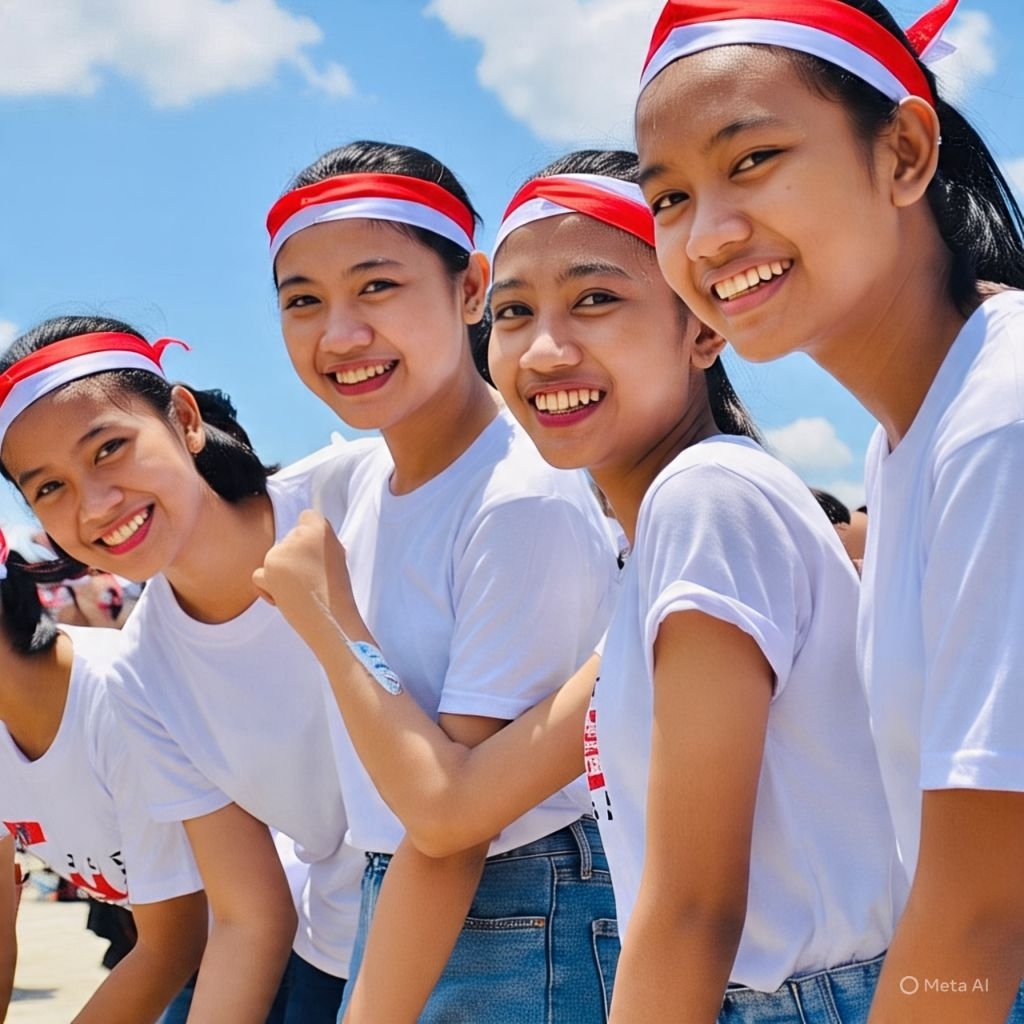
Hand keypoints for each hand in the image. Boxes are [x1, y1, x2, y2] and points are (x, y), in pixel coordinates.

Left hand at [252, 510, 358, 646]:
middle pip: (289, 539)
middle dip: (295, 556)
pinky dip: (268, 587)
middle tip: (311, 577)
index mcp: (322, 529)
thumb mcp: (338, 558)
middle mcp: (299, 535)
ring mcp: (281, 552)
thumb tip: (308, 547)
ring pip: (274, 556)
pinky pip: (259, 574)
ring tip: (301, 590)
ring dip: (282, 572)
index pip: (308, 516)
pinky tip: (285, 597)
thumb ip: (321, 545)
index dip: (309, 534)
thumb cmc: (337, 593)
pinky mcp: (267, 570)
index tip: (314, 551)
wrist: (332, 619)